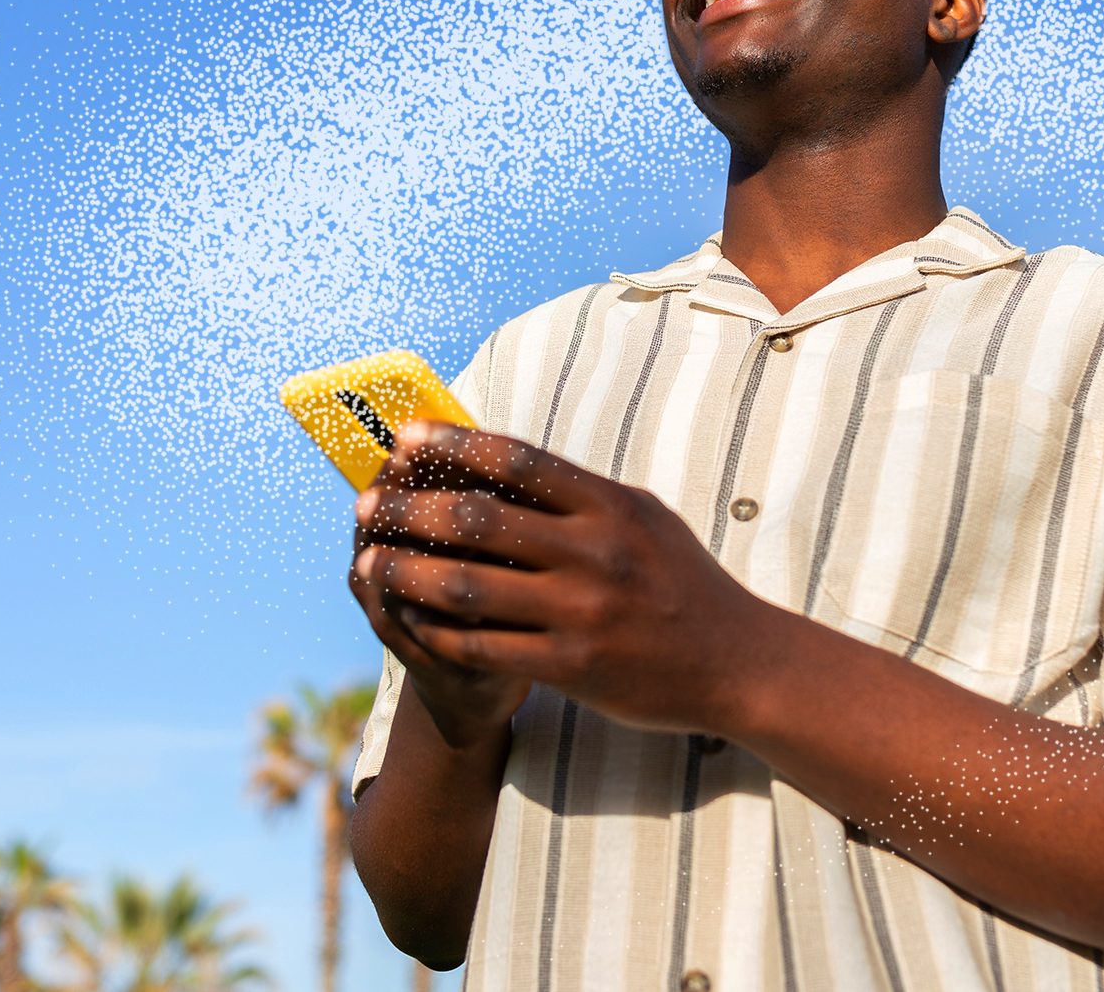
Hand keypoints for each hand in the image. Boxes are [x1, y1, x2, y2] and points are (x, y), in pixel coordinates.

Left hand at [348, 420, 774, 737]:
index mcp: (610, 506)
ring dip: (407, 571)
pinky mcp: (572, 666)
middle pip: (479, 520)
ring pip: (468, 586)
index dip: (453, 445)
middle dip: (411, 509)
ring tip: (367, 562)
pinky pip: (483, 646)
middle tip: (366, 503)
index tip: (404, 437)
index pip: (517, 461)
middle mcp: (595, 554)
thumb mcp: (643, 519)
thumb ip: (579, 495)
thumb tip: (505, 460)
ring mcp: (582, 612)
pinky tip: (406, 618)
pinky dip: (435, 630)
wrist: (737, 664)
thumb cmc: (682, 584)